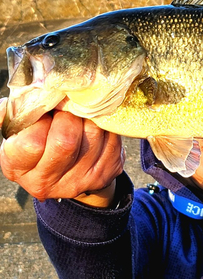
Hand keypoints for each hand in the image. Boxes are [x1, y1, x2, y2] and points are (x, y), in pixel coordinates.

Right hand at [0, 98, 123, 206]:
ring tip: (82, 114)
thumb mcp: (17, 133)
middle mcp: (49, 181)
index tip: (44, 113)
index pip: (31, 143)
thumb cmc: (40, 141)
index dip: (41, 120)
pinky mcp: (107, 172)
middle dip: (68, 116)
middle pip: (66, 141)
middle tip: (67, 108)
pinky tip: (96, 123)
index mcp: (19, 168)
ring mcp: (81, 180)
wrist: (68, 171)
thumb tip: (17, 97)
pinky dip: (106, 124)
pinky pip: (112, 138)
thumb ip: (13, 115)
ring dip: (89, 116)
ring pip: (93, 134)